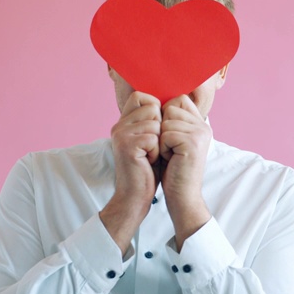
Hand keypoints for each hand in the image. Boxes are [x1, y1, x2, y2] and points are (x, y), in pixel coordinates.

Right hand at [100, 91, 160, 254]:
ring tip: (150, 156)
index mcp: (123, 122)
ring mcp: (121, 134)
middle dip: (161, 128)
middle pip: (152, 107)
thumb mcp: (152, 141)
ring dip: (160, 142)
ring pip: (156, 123)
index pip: (141, 96)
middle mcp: (119, 125)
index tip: (158, 130)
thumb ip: (154, 121)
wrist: (135, 196)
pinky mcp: (127, 145)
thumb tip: (173, 102)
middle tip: (153, 148)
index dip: (155, 108)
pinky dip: (157, 152)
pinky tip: (148, 162)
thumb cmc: (148, 170)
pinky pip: (154, 137)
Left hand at [160, 95, 212, 250]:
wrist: (182, 196)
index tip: (167, 136)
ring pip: (166, 122)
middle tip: (170, 149)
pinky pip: (165, 134)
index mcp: (200, 123)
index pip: (179, 100)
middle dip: (162, 129)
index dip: (165, 114)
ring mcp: (200, 133)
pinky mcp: (193, 143)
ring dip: (162, 140)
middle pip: (171, 108)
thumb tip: (155, 101)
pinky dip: (162, 148)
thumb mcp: (173, 141)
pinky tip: (171, 160)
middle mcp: (203, 125)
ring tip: (171, 155)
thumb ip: (171, 121)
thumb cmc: (173, 170)